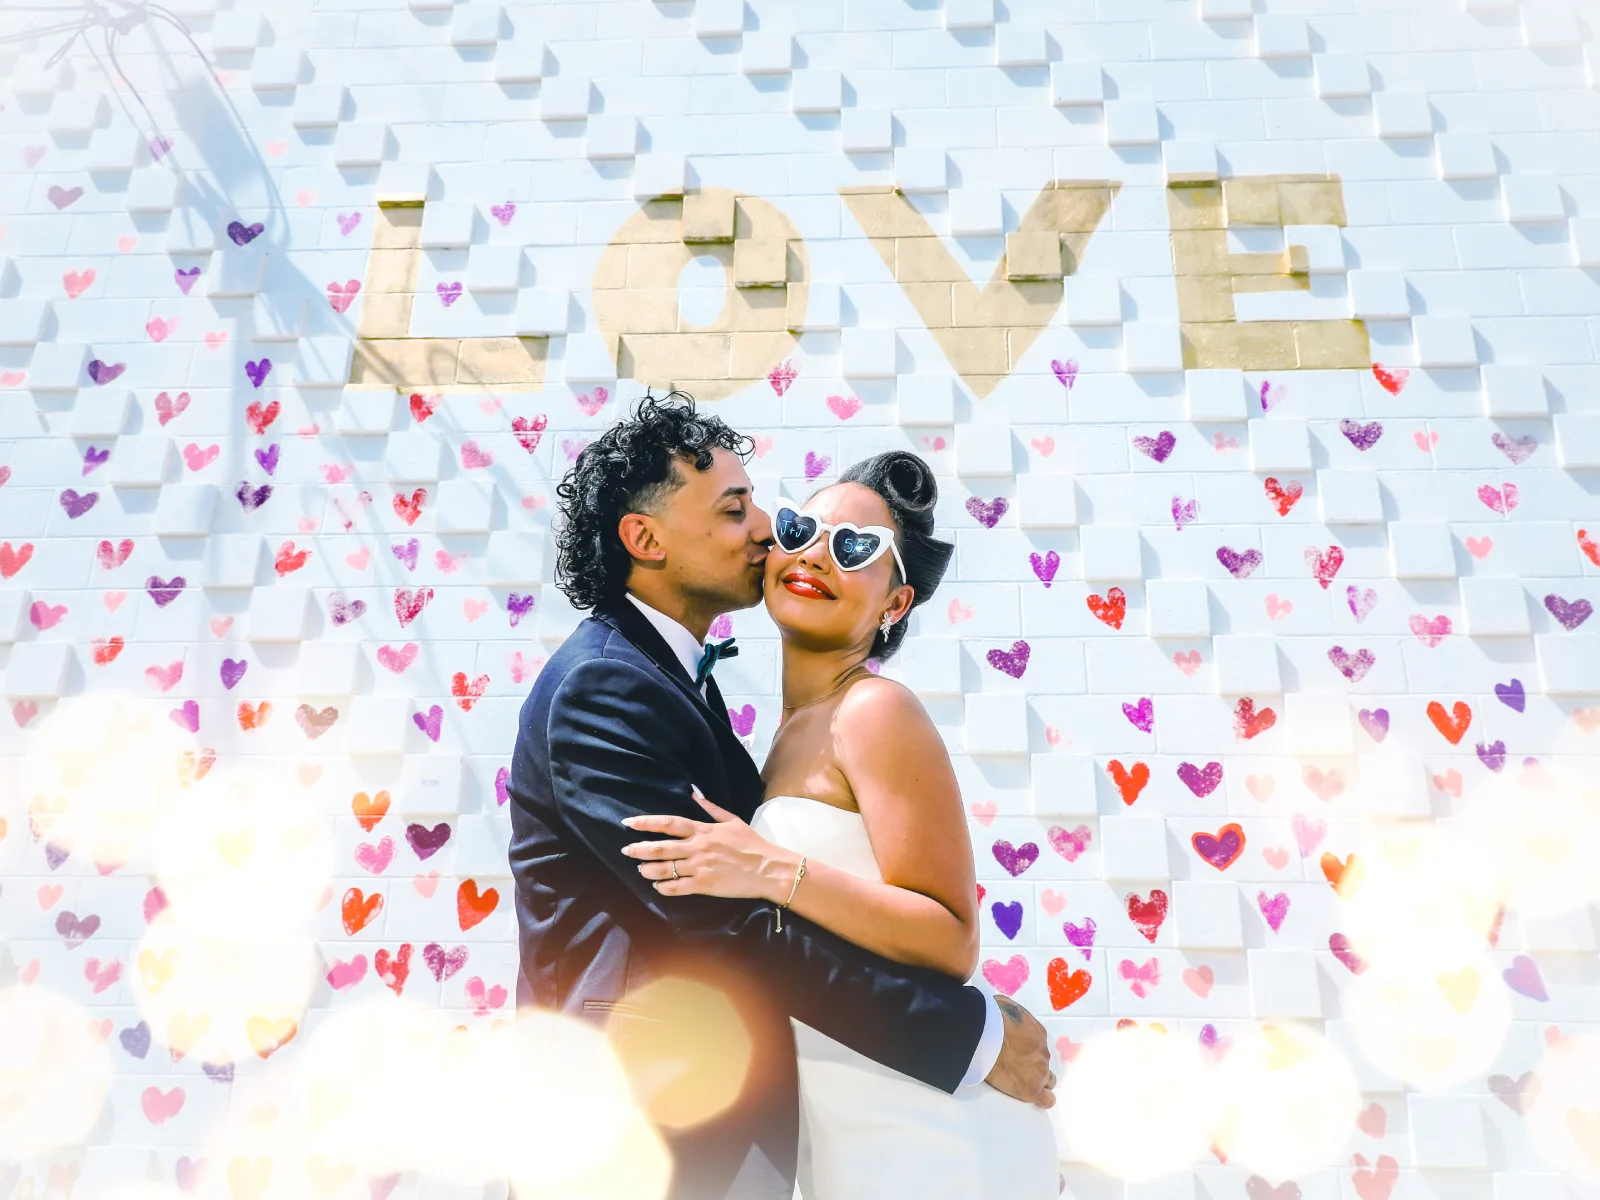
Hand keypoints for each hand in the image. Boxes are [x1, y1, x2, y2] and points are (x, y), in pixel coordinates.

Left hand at [620, 788, 797, 901]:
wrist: (767, 868)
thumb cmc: (751, 843)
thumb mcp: (732, 820)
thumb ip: (711, 808)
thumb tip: (694, 793)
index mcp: (703, 830)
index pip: (669, 824)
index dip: (646, 823)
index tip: (629, 823)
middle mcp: (698, 847)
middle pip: (661, 847)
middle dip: (640, 849)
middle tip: (626, 850)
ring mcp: (700, 866)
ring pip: (666, 868)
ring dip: (649, 870)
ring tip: (640, 870)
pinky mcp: (705, 884)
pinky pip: (678, 887)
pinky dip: (664, 888)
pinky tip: (657, 887)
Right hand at [984, 995, 1055, 1109]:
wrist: (986, 1034)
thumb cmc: (991, 1017)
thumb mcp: (1005, 1007)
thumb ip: (1011, 1019)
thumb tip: (1005, 1018)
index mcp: (1038, 1033)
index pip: (1038, 1047)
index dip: (1026, 1050)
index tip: (1014, 1051)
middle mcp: (1043, 1053)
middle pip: (1043, 1064)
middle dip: (1033, 1066)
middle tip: (1016, 1066)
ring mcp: (1039, 1071)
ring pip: (1047, 1081)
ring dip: (1037, 1081)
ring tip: (1021, 1083)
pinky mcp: (1030, 1088)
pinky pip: (1045, 1099)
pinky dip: (1041, 1099)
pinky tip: (1032, 1097)